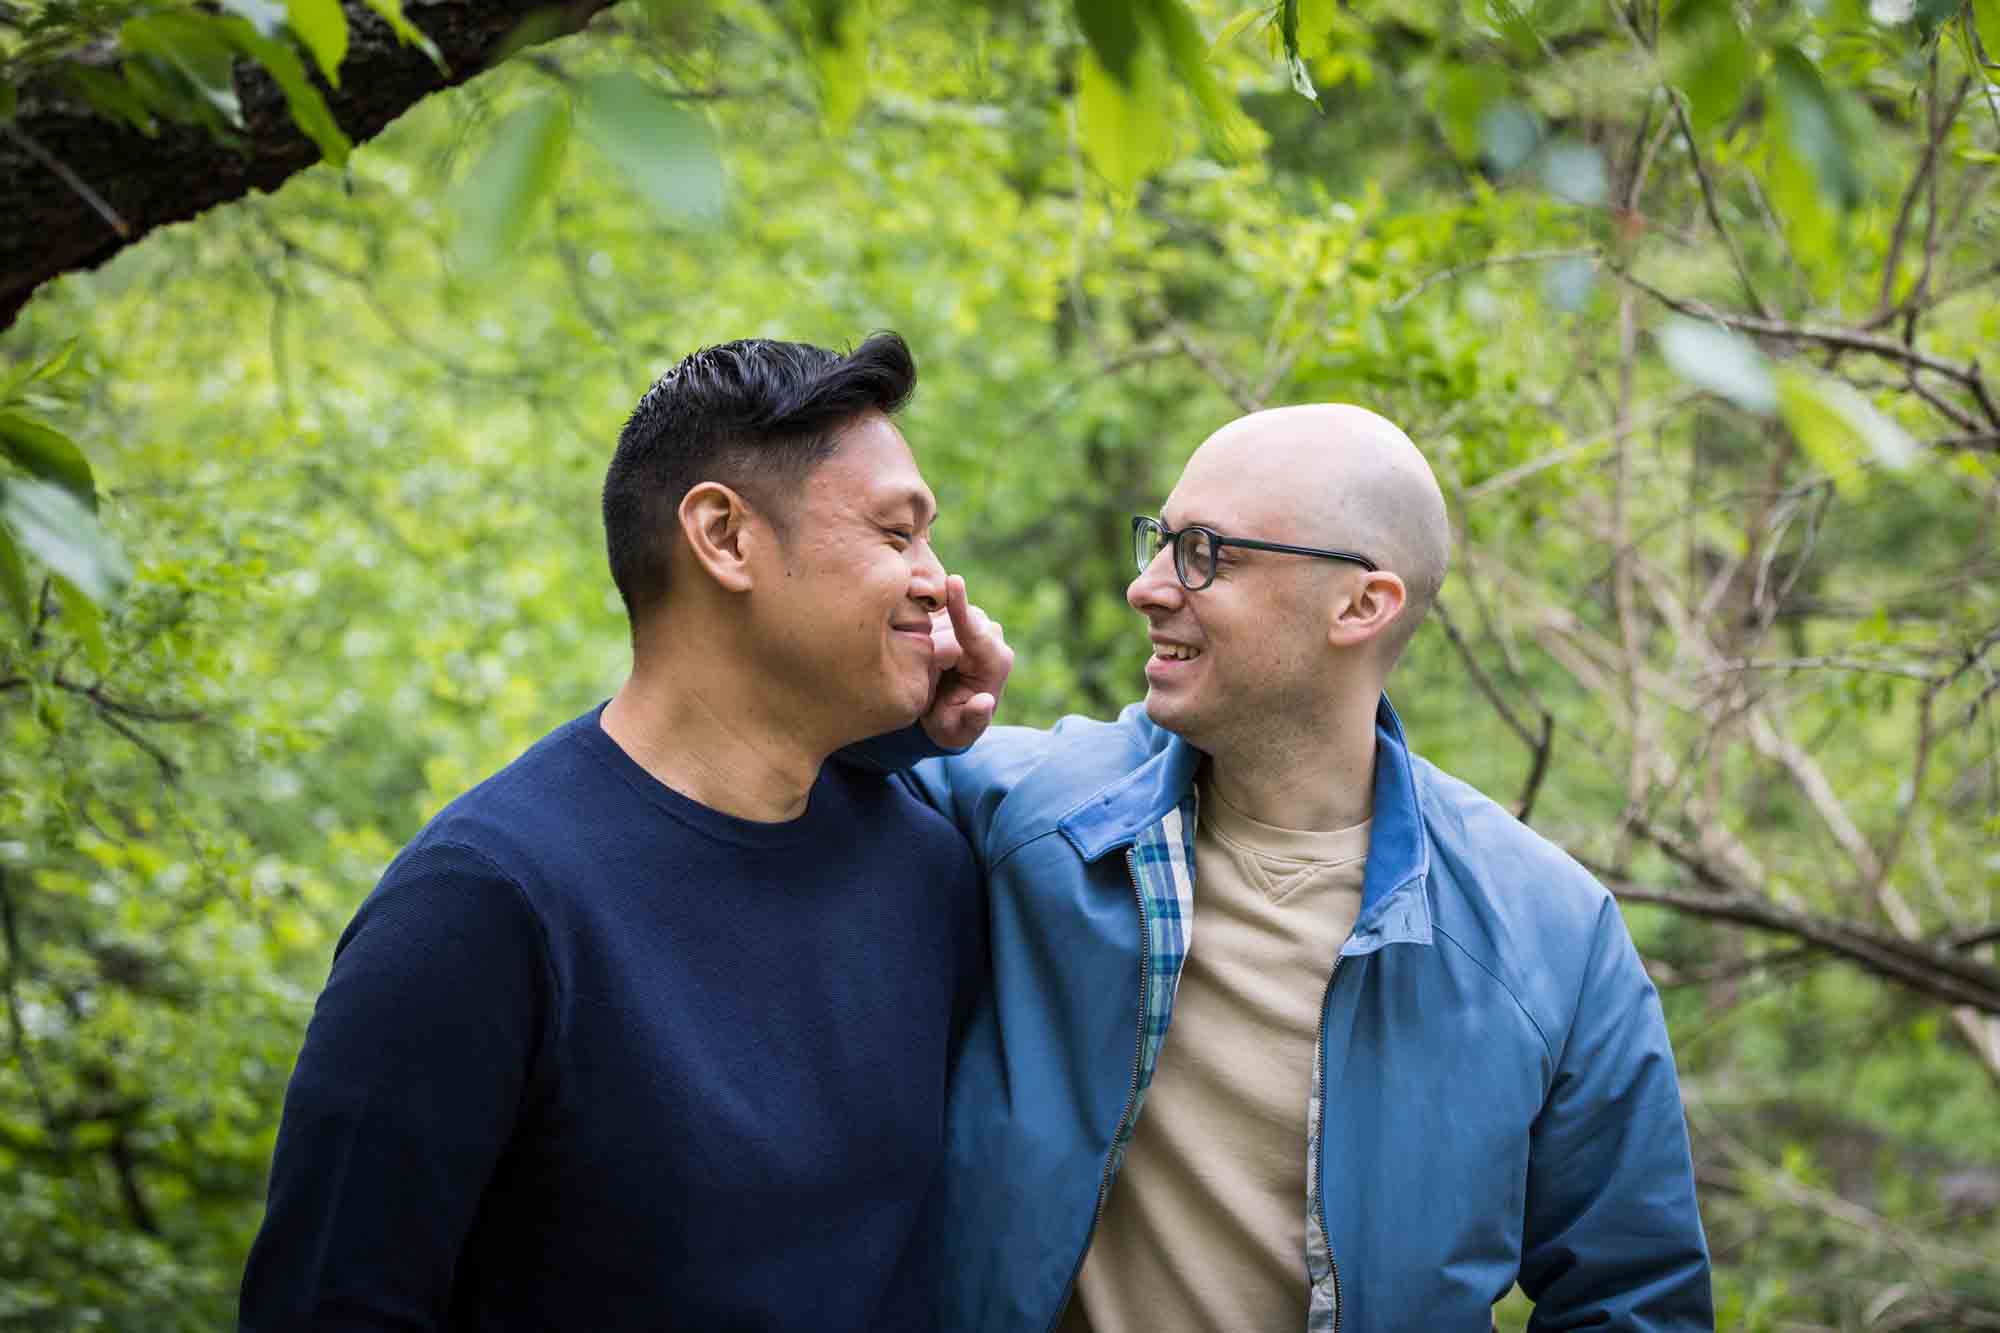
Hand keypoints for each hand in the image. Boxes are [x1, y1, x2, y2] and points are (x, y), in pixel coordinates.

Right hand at [922, 575, 1013, 748]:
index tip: (953, 581)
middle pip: (947, 627)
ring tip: (929, 669)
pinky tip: (923, 644)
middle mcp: (991, 637)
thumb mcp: (958, 732)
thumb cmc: (952, 725)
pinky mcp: (960, 614)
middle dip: (929, 649)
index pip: (973, 633)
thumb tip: (986, 702)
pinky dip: (922, 622)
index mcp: (996, 663)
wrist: (951, 713)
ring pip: (938, 618)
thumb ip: (973, 719)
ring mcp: (977, 622)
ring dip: (925, 637)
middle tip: (929, 681)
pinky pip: (933, 611)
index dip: (960, 608)